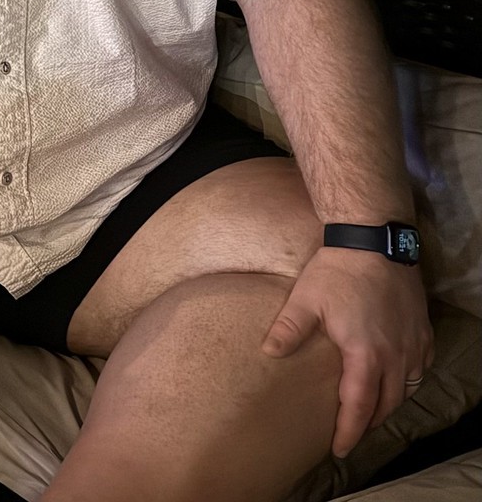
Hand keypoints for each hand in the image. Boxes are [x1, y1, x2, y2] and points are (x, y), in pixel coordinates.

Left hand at [262, 245, 431, 456]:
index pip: (359, 407)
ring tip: (370, 411)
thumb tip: (268, 353)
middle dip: (369, 422)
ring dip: (389, 404)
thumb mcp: (305, 300)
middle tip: (352, 433)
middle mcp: (396, 356)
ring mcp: (413, 344)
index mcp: (366, 355)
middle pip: (387, 404)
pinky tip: (394, 380)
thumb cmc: (338, 272)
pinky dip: (407, 381)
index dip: (349, 432)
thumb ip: (288, 330)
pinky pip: (420, 368)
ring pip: (407, 389)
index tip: (339, 450)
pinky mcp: (423, 331)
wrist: (375, 241)